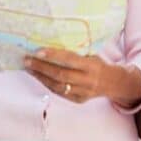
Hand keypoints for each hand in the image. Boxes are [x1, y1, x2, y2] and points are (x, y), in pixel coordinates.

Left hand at [24, 48, 140, 105]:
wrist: (113, 83)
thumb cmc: (98, 63)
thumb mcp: (92, 54)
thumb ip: (76, 51)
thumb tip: (52, 41)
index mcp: (91, 65)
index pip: (69, 60)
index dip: (53, 56)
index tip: (38, 51)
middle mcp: (87, 80)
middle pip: (60, 75)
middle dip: (41, 67)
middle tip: (27, 60)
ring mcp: (83, 92)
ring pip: (58, 86)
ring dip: (41, 77)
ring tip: (29, 68)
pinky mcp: (79, 99)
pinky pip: (60, 93)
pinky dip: (48, 85)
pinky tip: (39, 77)